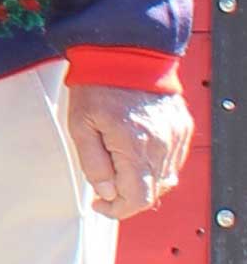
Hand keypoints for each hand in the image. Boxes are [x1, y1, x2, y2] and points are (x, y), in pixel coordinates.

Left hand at [65, 81, 192, 218]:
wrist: (125, 53)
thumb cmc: (98, 86)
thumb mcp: (80, 126)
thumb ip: (94, 164)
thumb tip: (106, 192)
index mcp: (135, 146)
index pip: (136, 198)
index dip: (117, 210)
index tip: (100, 206)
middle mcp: (162, 145)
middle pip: (153, 191)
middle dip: (128, 197)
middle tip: (106, 189)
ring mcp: (176, 136)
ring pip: (165, 178)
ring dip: (142, 182)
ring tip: (119, 169)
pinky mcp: (183, 128)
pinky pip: (173, 160)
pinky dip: (156, 166)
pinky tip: (136, 156)